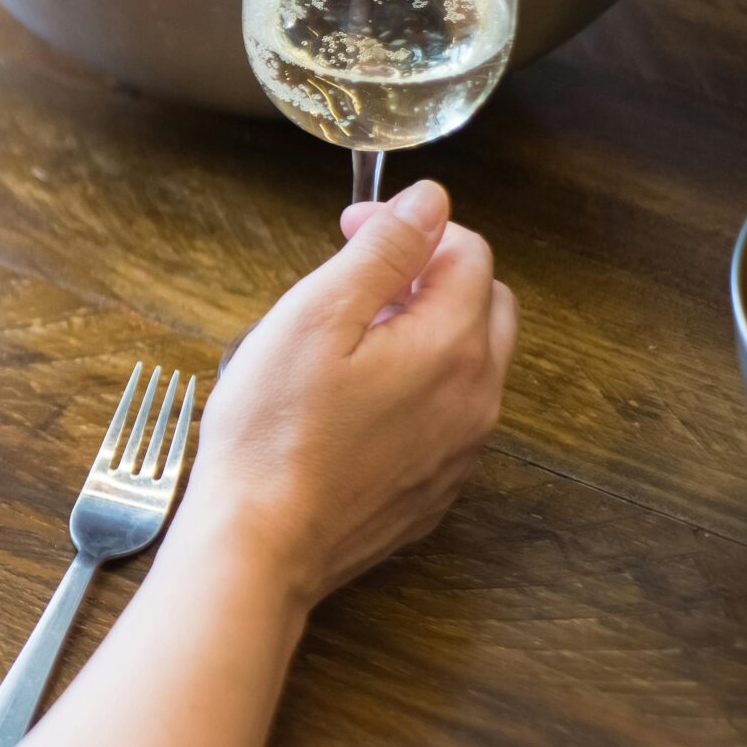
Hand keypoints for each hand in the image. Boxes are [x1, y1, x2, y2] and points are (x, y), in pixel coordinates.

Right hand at [178, 180, 516, 604]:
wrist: (261, 545)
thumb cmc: (273, 432)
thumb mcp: (314, 317)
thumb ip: (383, 252)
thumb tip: (430, 202)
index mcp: (453, 346)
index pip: (467, 252)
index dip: (408, 227)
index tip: (348, 231)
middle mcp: (477, 398)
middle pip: (485, 305)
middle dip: (429, 275)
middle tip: (354, 285)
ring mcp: (461, 451)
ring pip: (469, 364)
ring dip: (425, 333)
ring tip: (346, 343)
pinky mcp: (435, 490)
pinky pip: (447, 418)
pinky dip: (417, 390)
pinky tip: (353, 404)